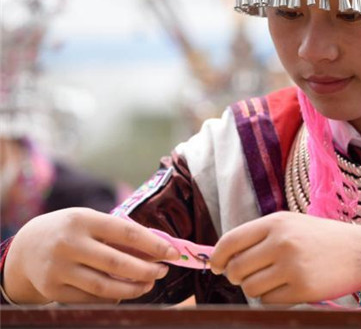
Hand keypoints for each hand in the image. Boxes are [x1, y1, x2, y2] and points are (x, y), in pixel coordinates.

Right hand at [3, 208, 178, 303]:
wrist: (27, 247)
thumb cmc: (71, 231)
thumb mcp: (92, 222)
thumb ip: (120, 235)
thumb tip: (159, 249)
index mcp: (83, 220)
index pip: (127, 233)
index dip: (154, 245)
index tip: (173, 253)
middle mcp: (68, 244)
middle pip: (117, 263)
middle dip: (146, 270)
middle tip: (162, 271)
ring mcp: (58, 269)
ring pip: (104, 286)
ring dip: (133, 288)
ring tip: (148, 284)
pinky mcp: (52, 289)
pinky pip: (90, 299)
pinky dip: (112, 297)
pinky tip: (124, 292)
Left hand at [211, 211, 360, 303]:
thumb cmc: (321, 239)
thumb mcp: (291, 225)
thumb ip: (259, 236)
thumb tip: (222, 258)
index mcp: (276, 222)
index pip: (230, 241)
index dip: (218, 257)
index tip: (216, 266)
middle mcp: (282, 242)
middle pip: (236, 268)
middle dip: (236, 276)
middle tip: (248, 276)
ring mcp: (292, 266)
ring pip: (250, 287)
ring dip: (256, 288)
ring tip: (274, 280)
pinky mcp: (302, 289)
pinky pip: (268, 301)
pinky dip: (273, 298)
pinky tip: (289, 287)